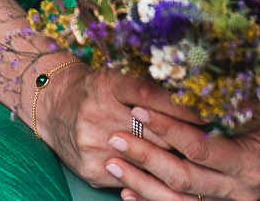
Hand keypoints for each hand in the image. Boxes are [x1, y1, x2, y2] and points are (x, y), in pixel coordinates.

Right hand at [38, 66, 202, 190]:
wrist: (50, 105)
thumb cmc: (93, 89)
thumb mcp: (118, 77)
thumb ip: (152, 89)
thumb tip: (198, 104)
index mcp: (108, 86)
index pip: (151, 97)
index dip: (182, 109)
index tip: (209, 117)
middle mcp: (98, 114)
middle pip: (156, 135)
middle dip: (184, 142)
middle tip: (210, 145)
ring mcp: (94, 145)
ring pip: (148, 162)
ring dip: (174, 164)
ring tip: (196, 165)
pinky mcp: (93, 169)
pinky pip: (133, 181)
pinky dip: (153, 180)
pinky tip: (168, 179)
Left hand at [57, 66, 259, 200]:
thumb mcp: (252, 100)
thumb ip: (216, 100)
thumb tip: (170, 81)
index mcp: (252, 160)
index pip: (199, 148)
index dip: (167, 129)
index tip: (138, 110)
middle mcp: (244, 187)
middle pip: (185, 178)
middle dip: (146, 157)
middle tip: (115, 139)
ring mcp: (233, 199)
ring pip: (181, 200)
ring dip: (143, 183)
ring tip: (114, 164)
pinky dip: (153, 200)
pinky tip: (126, 192)